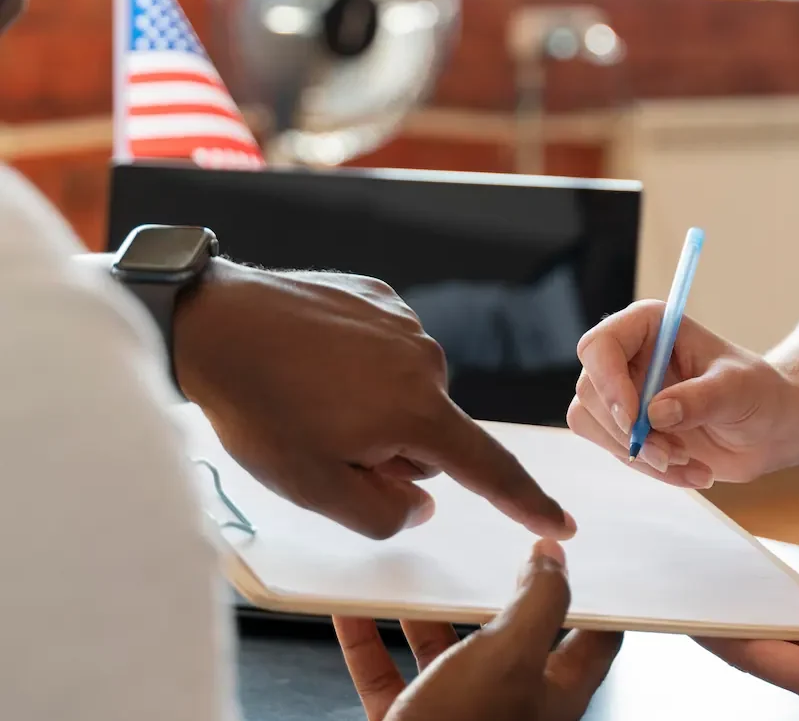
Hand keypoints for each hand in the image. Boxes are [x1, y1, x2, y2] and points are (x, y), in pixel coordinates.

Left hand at [174, 260, 575, 539]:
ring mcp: (403, 321)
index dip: (526, 502)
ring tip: (307, 395)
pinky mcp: (378, 295)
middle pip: (430, 430)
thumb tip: (420, 501)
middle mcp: (425, 360)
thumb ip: (381, 512)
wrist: (217, 320)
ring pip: (405, 388)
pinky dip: (357, 365)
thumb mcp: (314, 487)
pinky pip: (383, 347)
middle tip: (325, 442)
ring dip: (371, 404)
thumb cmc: (261, 407)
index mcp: (418, 412)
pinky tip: (310, 360)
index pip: (488, 468)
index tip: (561, 522)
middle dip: (391, 448)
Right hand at [333, 540, 621, 720]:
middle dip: (491, 590)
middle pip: (509, 636)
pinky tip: (354, 609)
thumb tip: (554, 557)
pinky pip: (388, 673)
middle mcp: (510, 707)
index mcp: (554, 695)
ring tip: (412, 570)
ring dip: (424, 611)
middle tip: (484, 547)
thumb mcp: (510, 657)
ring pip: (445, 650)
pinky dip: (369, 639)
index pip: (593, 638)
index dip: (591, 593)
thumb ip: (539, 602)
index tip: (574, 553)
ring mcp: (459, 717)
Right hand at [568, 300, 796, 487]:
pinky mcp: (627, 426)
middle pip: (589, 388)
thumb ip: (700, 398)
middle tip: (672, 452)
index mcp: (649, 326)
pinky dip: (651, 469)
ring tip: (688, 461)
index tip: (633, 419)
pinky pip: (615, 450)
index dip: (607, 381)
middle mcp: (628, 355)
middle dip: (626, 430)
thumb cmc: (758, 393)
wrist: (769, 427)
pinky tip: (693, 471)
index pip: (600, 345)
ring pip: (592, 423)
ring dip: (638, 453)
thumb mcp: (737, 390)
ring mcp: (624, 391)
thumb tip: (656, 413)